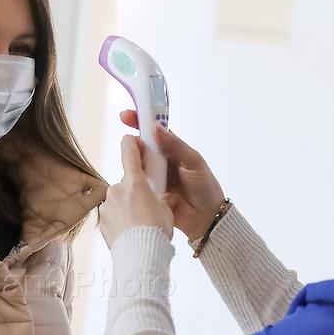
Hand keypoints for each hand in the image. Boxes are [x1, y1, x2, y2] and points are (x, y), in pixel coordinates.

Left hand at [98, 134, 174, 246]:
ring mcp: (107, 205)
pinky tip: (131, 231)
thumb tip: (158, 197)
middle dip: (135, 190)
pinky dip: (120, 220)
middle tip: (147, 205)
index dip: (130, 143)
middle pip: (126, 182)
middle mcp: (117, 190)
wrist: (140, 255)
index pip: (129, 152)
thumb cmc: (156, 231)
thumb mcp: (166, 209)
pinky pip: (113, 215)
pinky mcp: (102, 220)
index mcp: (135, 182)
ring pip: (119, 200)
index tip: (131, 139)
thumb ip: (159, 196)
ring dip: (127, 206)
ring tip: (140, 223)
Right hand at [120, 110, 225, 239]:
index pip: (154, 132)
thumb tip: (155, 128)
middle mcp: (161, 162)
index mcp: (173, 150)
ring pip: (137, 165)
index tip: (127, 116)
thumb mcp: (194, 161)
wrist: (206, 218)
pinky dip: (132, 180)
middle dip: (132, 143)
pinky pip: (136, 184)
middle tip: (127, 143)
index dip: (141, 122)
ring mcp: (154, 178)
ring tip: (130, 163)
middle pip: (142, 148)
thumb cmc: (205, 187)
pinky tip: (128, 180)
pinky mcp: (148, 193)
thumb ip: (175, 145)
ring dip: (132, 162)